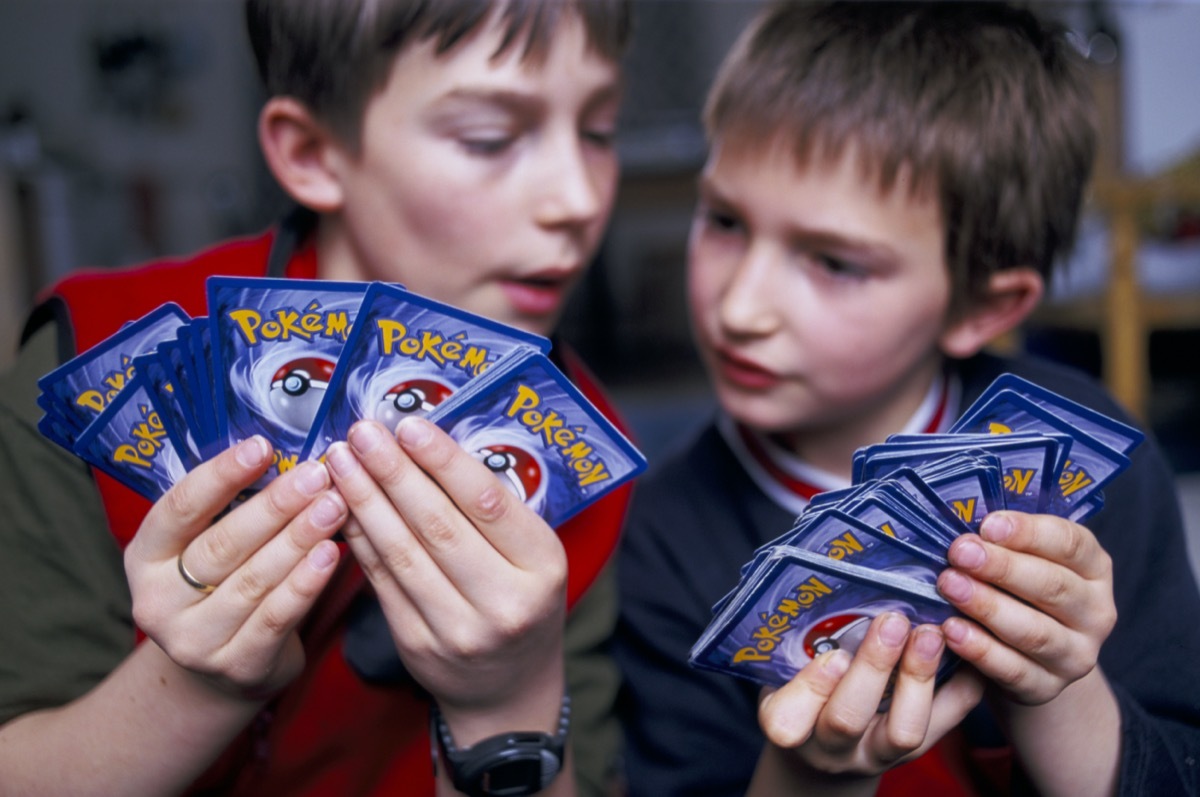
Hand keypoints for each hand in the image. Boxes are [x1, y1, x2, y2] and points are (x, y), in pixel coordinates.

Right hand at [125, 436, 345, 700]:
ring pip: (254, 580)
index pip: (180, 508)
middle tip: (317, 475)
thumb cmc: (222, 586)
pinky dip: (306, 584)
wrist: (221, 669)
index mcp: (144, 557)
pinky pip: (277, 618)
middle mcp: (158, 601)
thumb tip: (288, 454)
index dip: (221, 475)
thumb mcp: (207, 545)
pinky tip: (332, 555)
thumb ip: (234, 507)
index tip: (262, 446)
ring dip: (299, 539)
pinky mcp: (236, 666)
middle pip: (223, 544)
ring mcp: (194, 640)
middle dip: (276, 506)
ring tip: (334, 506)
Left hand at [324, 418, 567, 725]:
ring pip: (402, 552)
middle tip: (362, 433)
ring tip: (341, 461)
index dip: (443, 461)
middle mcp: (504, 602)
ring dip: (365, 500)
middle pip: (437, 525)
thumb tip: (425, 446)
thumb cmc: (522, 600)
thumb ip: (492, 509)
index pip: (487, 502)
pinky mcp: (418, 645)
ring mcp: (459, 629)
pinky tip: (342, 506)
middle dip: (392, 472)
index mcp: (542, 566)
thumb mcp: (533, 554)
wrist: (509, 689)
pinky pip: (382, 582)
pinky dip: (359, 539)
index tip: (408, 426)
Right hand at [757, 614, 983, 777]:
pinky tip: (965, 647)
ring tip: (931, 633)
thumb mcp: (783, 669)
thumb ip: (796, 641)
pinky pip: (946, 724)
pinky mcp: (915, 752)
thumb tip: (822, 574)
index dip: (811, 691)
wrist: (826, 744)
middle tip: (893, 621)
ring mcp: (875, 753)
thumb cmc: (797, 688)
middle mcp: (829, 748)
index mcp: (788, 725)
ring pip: (903, 732)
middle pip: (848, 719)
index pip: (787, 722)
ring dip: (919, 677)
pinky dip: (962, 686)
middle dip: (874, 667)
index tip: (833, 655)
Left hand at [937, 510, 1116, 704]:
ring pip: (1034, 630)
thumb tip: (960, 518)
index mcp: (1094, 569)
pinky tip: (951, 631)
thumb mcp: (1022, 561)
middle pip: (1052, 586)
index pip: (1071, 544)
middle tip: (959, 552)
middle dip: (1002, 567)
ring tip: (950, 586)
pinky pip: (1013, 669)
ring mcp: (1077, 655)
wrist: (1029, 661)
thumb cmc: (1018, 594)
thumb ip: (1004, 542)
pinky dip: (980, 649)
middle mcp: (1096, 612)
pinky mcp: (1048, 688)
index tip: (987, 525)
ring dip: (988, 606)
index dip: (1029, 532)